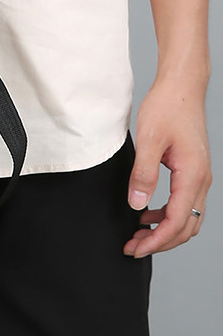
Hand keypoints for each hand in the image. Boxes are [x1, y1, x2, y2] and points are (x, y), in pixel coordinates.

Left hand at [124, 75, 211, 257]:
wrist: (182, 87)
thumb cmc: (167, 107)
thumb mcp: (149, 140)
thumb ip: (143, 174)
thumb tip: (137, 204)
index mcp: (193, 175)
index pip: (177, 221)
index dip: (156, 240)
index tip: (135, 248)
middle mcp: (201, 180)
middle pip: (186, 227)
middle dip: (160, 242)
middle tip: (133, 247)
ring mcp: (200, 177)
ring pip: (187, 218)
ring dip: (164, 231)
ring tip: (137, 234)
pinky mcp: (193, 172)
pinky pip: (184, 204)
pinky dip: (167, 215)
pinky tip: (146, 213)